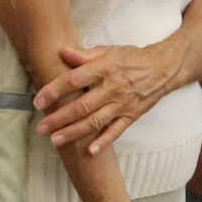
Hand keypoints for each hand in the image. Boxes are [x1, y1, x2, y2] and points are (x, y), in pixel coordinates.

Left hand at [35, 44, 172, 153]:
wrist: (163, 69)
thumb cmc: (131, 59)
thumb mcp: (108, 50)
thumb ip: (84, 55)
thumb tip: (62, 52)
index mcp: (104, 69)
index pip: (74, 80)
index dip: (54, 91)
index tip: (38, 101)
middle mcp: (112, 88)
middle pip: (82, 106)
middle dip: (59, 119)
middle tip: (41, 128)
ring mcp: (122, 104)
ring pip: (95, 122)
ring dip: (74, 132)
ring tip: (55, 140)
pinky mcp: (132, 116)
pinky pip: (116, 131)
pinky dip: (104, 142)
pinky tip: (89, 151)